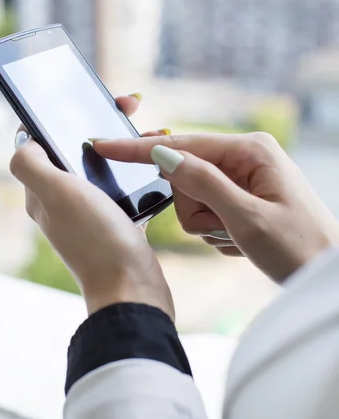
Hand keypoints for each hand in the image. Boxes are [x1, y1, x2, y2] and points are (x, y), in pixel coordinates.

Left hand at [9, 112, 173, 319]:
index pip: (44, 141)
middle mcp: (64, 201)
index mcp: (44, 191)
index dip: (62, 115)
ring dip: (122, 144)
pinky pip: (124, 186)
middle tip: (130, 107)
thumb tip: (24, 140)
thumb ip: (31, 163)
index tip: (93, 99)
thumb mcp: (57, 194)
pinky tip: (155, 163)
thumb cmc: (97, 240)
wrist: (134, 288)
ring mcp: (92, 213)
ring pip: (103, 166)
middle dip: (100, 123)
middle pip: (76, 150)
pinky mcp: (118, 222)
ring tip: (149, 132)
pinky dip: (137, 169)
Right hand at [94, 132, 338, 282]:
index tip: (102, 144)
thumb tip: (163, 155)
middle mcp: (246, 156)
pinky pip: (207, 211)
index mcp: (250, 150)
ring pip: (193, 198)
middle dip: (194, 210)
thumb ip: (203, 183)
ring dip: (207, 225)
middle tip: (224, 230)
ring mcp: (244, 177)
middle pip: (185, 176)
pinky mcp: (242, 196)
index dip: (139, 149)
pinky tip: (242, 241)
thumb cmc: (299, 248)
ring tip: (238, 238)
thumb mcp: (247, 218)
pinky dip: (216, 231)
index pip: (182, 145)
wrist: (327, 274)